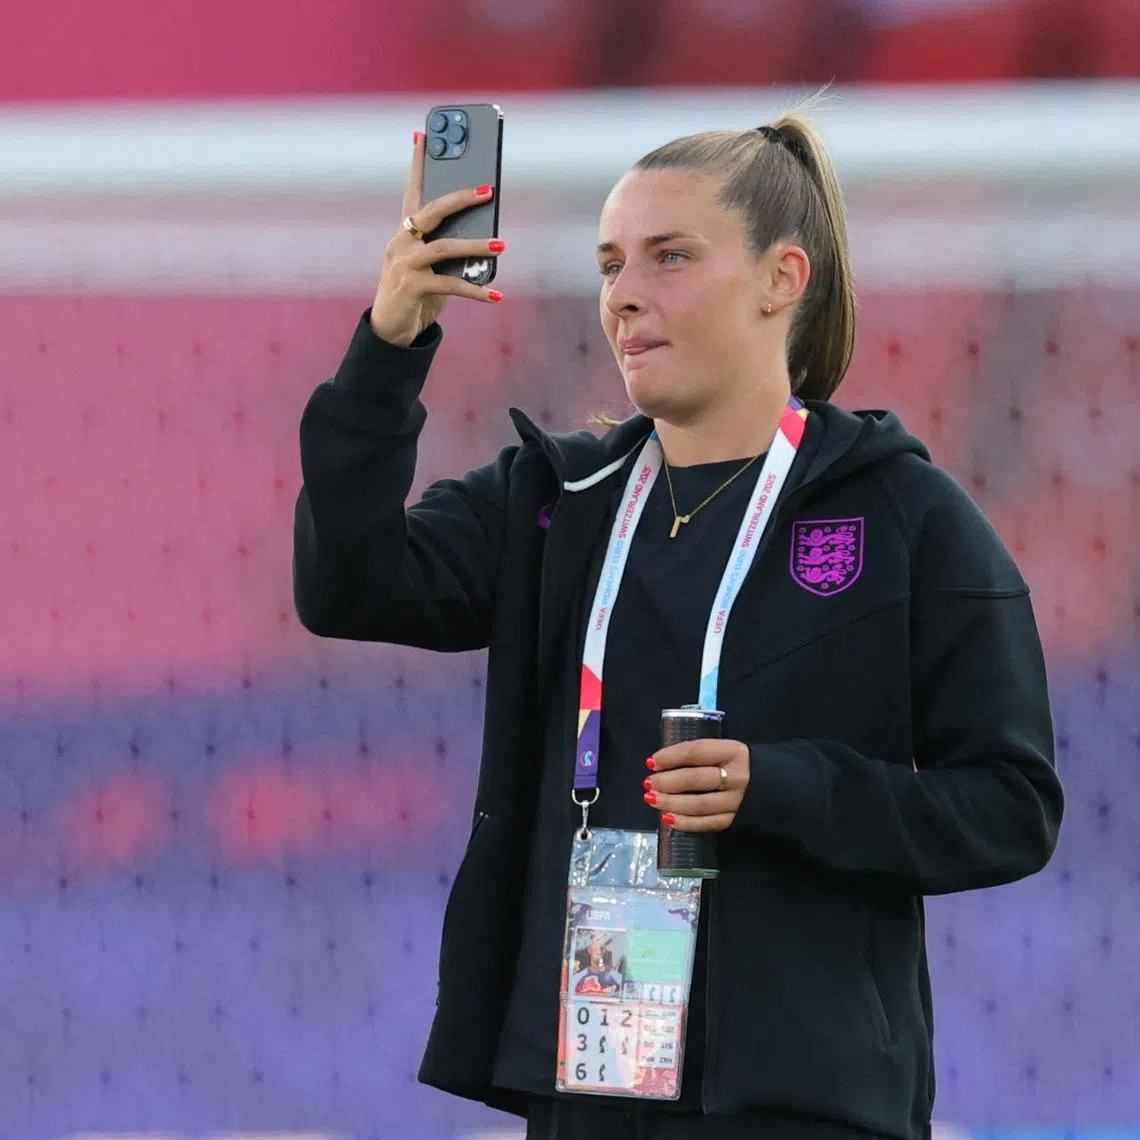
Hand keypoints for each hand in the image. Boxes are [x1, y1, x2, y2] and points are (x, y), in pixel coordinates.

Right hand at [369, 132, 503, 346]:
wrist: (391, 329)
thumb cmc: (416, 294)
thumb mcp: (432, 267)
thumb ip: (451, 251)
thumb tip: (488, 241)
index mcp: (404, 233)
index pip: (411, 192)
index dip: (417, 164)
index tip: (422, 135)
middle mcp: (401, 243)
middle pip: (431, 211)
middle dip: (460, 198)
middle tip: (488, 190)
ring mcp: (404, 264)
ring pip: (443, 247)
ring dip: (475, 245)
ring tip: (501, 244)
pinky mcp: (412, 287)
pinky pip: (450, 285)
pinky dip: (476, 290)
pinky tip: (496, 294)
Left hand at [643, 739, 749, 831]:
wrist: (776, 784)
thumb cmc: (739, 764)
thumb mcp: (725, 750)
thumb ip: (699, 755)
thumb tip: (661, 764)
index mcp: (733, 752)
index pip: (696, 752)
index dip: (671, 756)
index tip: (651, 762)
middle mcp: (736, 776)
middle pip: (695, 779)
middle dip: (667, 782)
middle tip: (648, 783)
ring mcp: (737, 800)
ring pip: (699, 804)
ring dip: (671, 803)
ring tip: (652, 799)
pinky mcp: (735, 820)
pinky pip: (707, 823)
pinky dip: (685, 823)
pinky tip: (667, 819)